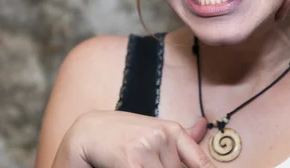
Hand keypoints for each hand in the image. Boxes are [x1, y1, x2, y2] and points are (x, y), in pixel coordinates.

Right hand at [52, 111, 214, 167]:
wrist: (85, 132)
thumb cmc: (120, 135)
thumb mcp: (151, 132)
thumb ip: (180, 138)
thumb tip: (203, 125)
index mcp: (171, 130)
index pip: (200, 162)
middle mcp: (162, 136)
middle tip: (144, 164)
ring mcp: (147, 148)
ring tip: (133, 164)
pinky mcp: (131, 162)